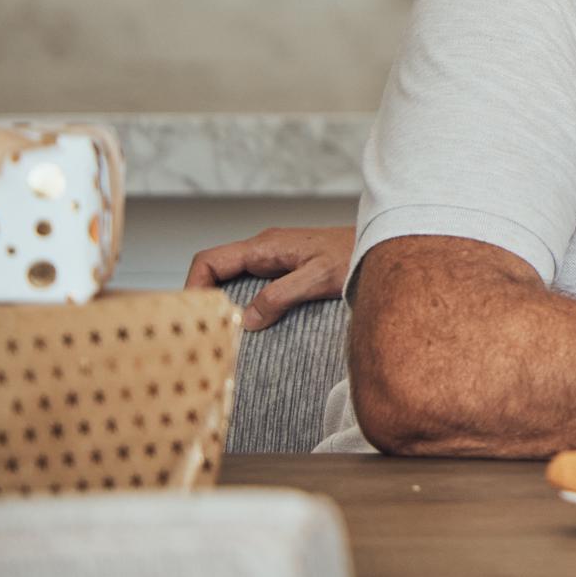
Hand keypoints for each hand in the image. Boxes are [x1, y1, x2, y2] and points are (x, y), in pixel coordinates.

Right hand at [184, 225, 353, 330]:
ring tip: (219, 333)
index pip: (210, 260)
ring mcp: (274, 258)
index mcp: (265, 246)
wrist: (384, 243)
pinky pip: (251, 284)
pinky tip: (247, 325)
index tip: (191, 316)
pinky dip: (241, 302)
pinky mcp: (285, 268)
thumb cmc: (355, 255)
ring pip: (232, 278)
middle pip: (216, 270)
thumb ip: (281, 295)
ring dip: (221, 302)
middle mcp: (264, 249)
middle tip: (200, 331)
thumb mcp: (318, 277)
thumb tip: (246, 319)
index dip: (193, 286)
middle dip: (203, 298)